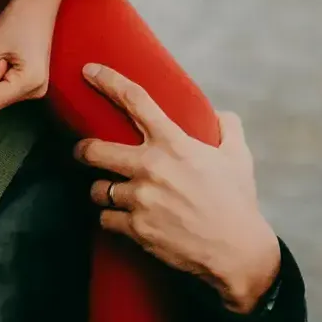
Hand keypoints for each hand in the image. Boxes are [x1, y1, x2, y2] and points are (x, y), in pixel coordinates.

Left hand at [0, 0, 64, 113]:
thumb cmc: (18, 19)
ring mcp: (37, 89)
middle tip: (3, 54)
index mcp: (31, 85)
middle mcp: (37, 92)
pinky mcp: (33, 83)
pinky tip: (12, 57)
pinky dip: (1, 74)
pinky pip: (5, 89)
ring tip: (9, 53)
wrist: (38, 2)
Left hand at [74, 65, 282, 313]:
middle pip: (95, 149)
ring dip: (102, 190)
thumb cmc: (237, 200)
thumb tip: (221, 115)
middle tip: (82, 151)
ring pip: (98, 189)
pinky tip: (120, 219)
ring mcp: (140, 200)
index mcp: (174, 143)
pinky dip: (111, 219)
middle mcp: (151, 168)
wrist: (236, 250)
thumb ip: (228, 128)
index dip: (108, 81)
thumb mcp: (238, 157)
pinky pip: (106, 220)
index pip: (135, 100)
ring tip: (110, 192)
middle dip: (83, 149)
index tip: (89, 71)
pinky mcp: (136, 229)